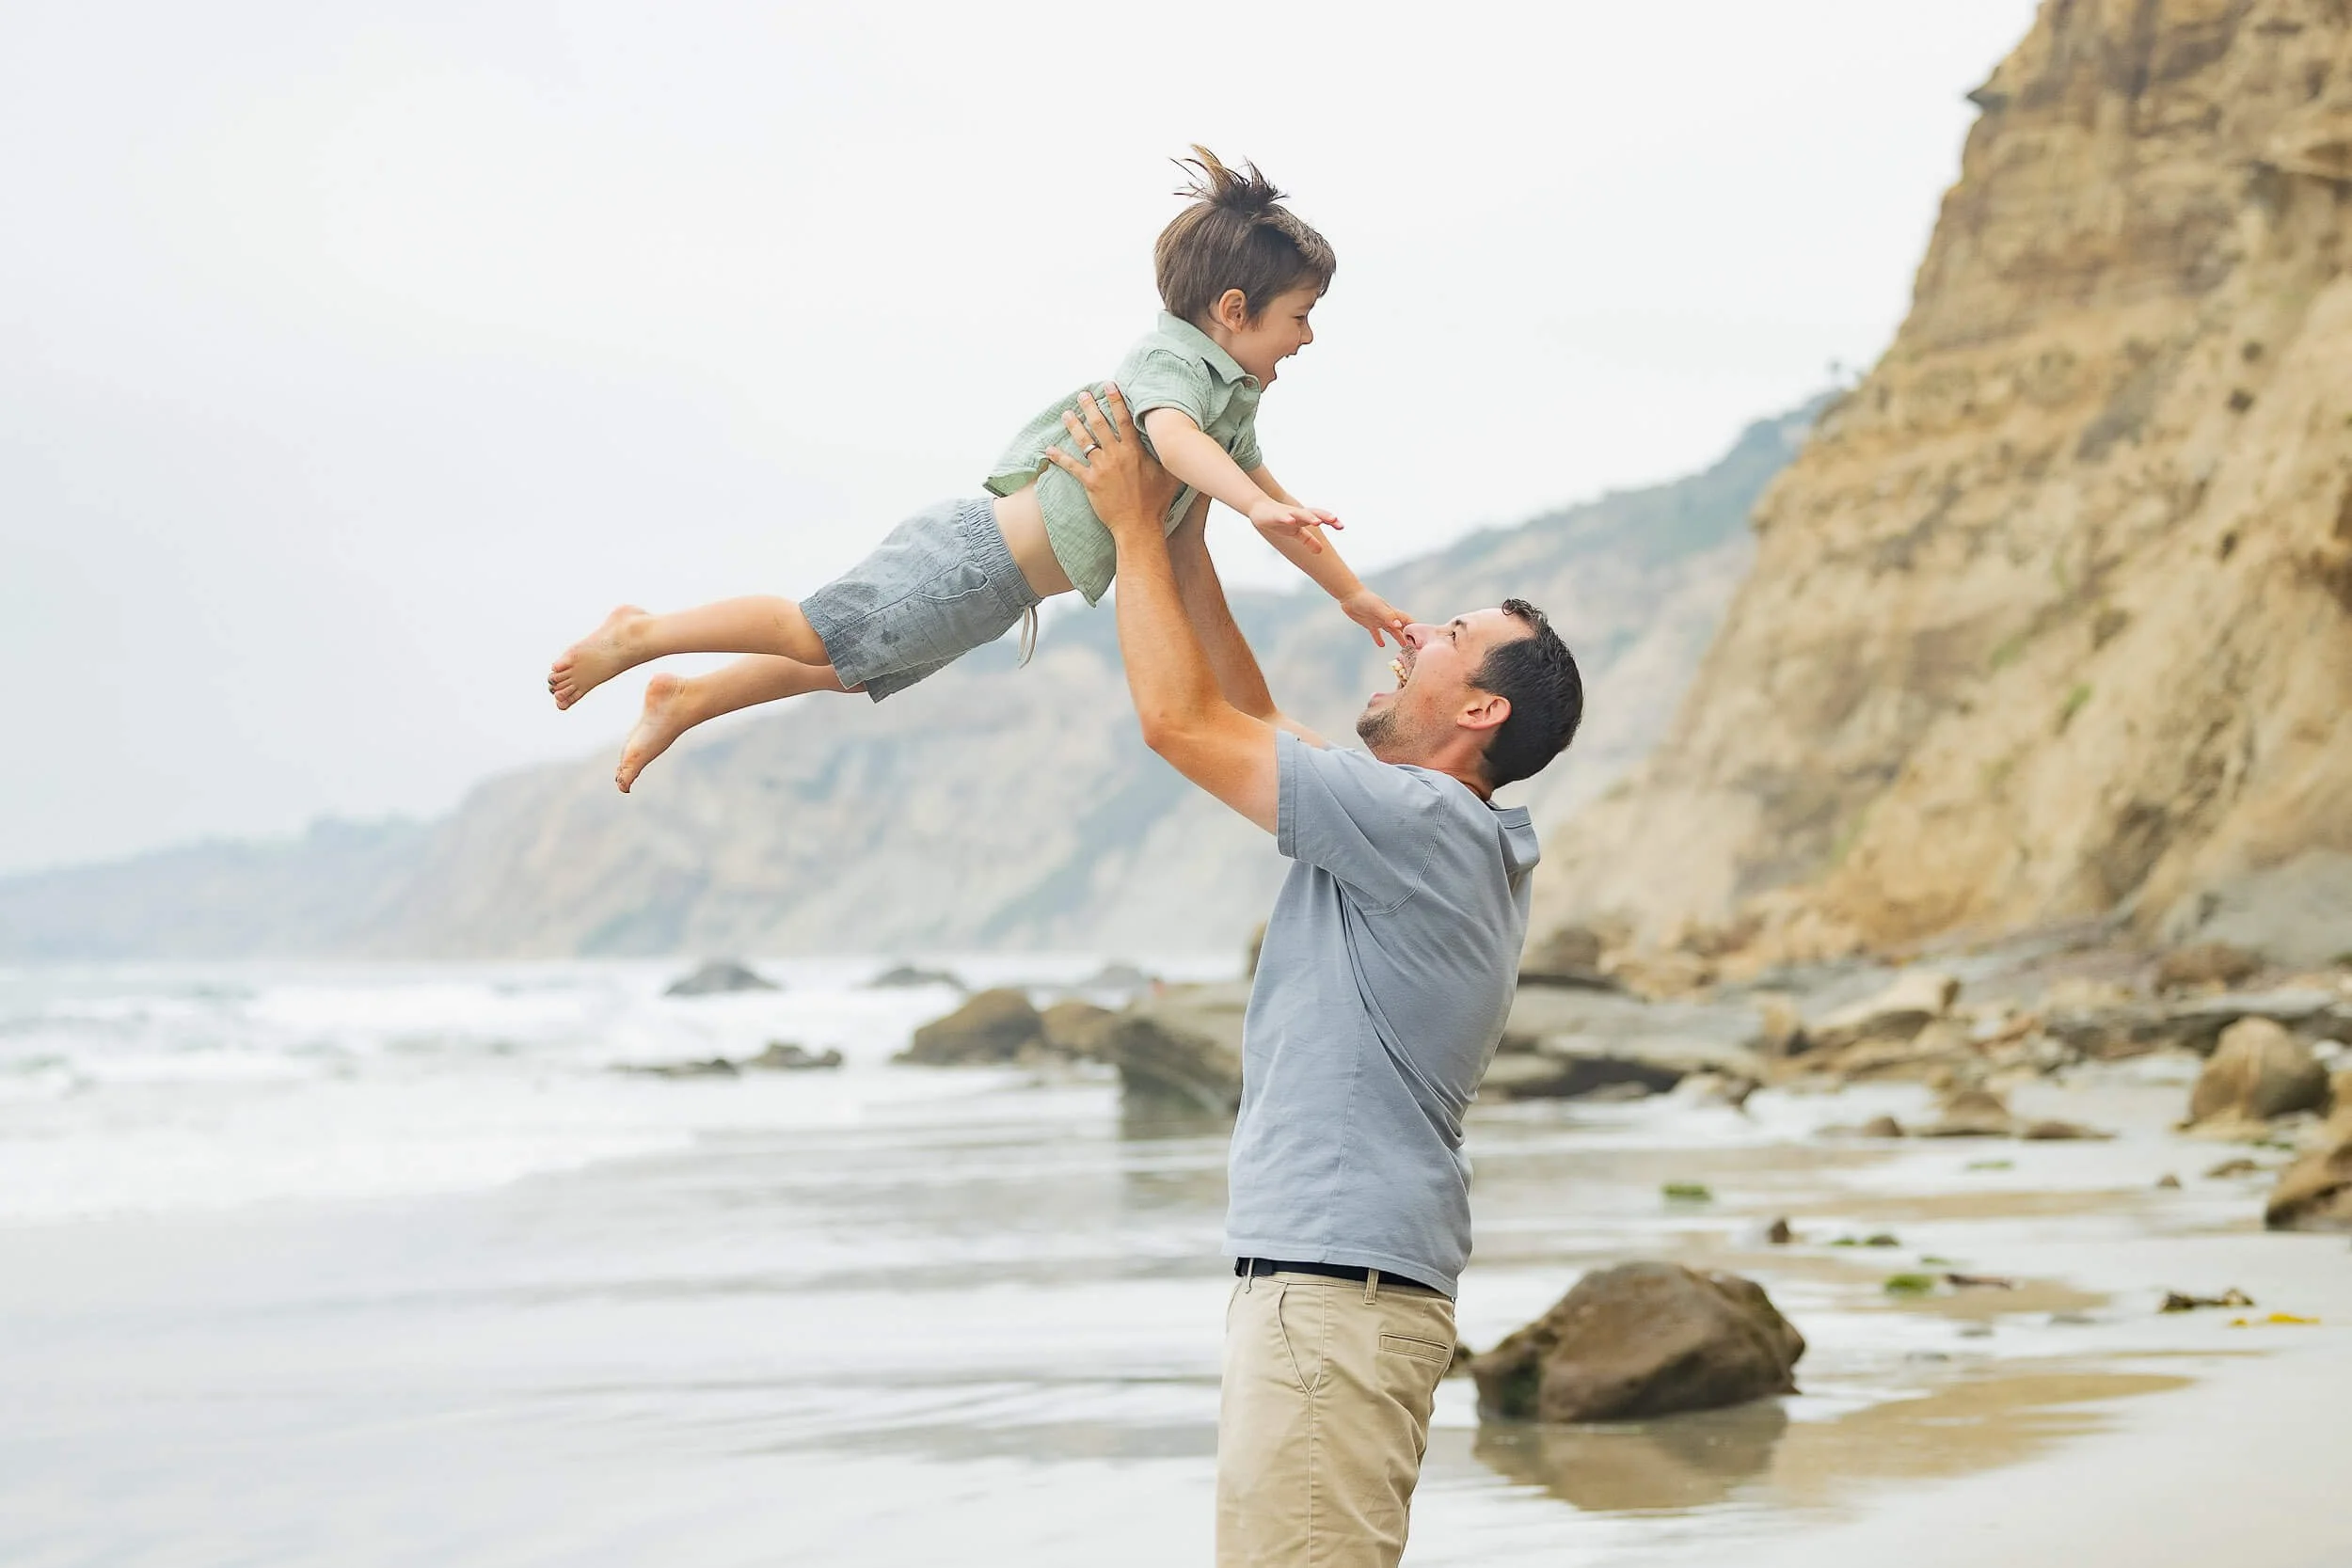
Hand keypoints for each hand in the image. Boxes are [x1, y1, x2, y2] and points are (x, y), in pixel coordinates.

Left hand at [1041, 385, 1180, 539]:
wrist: (1138, 526)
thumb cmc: (1156, 503)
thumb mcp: (1170, 476)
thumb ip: (1171, 457)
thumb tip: (1184, 444)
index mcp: (1134, 451)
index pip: (1124, 419)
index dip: (1116, 400)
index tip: (1109, 386)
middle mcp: (1116, 455)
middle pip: (1100, 425)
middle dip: (1090, 407)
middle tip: (1083, 394)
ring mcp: (1102, 468)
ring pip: (1084, 441)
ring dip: (1074, 425)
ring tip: (1067, 413)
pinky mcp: (1090, 482)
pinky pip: (1072, 466)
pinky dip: (1060, 457)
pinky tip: (1050, 449)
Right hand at [1248, 498, 1342, 554]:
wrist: (1259, 509)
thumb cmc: (1280, 520)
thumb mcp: (1295, 532)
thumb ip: (1308, 540)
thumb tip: (1321, 550)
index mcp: (1304, 517)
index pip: (1320, 517)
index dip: (1331, 521)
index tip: (1341, 526)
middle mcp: (1298, 513)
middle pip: (1314, 513)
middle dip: (1324, 516)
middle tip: (1334, 519)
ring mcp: (1287, 513)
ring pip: (1300, 514)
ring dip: (1309, 517)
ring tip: (1317, 522)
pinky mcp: (1275, 516)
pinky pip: (1282, 517)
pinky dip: (1287, 518)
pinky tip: (1291, 521)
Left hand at [1341, 588, 1411, 646]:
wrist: (1350, 595)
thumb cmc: (1365, 600)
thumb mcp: (1377, 608)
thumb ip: (1388, 616)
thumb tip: (1398, 626)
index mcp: (1392, 613)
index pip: (1408, 621)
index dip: (1415, 628)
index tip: (1422, 637)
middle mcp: (1388, 617)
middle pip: (1401, 628)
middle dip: (1409, 636)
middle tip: (1415, 646)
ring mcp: (1379, 620)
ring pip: (1392, 631)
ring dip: (1398, 638)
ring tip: (1403, 647)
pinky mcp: (1369, 623)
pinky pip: (1376, 633)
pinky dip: (1379, 639)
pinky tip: (1381, 645)